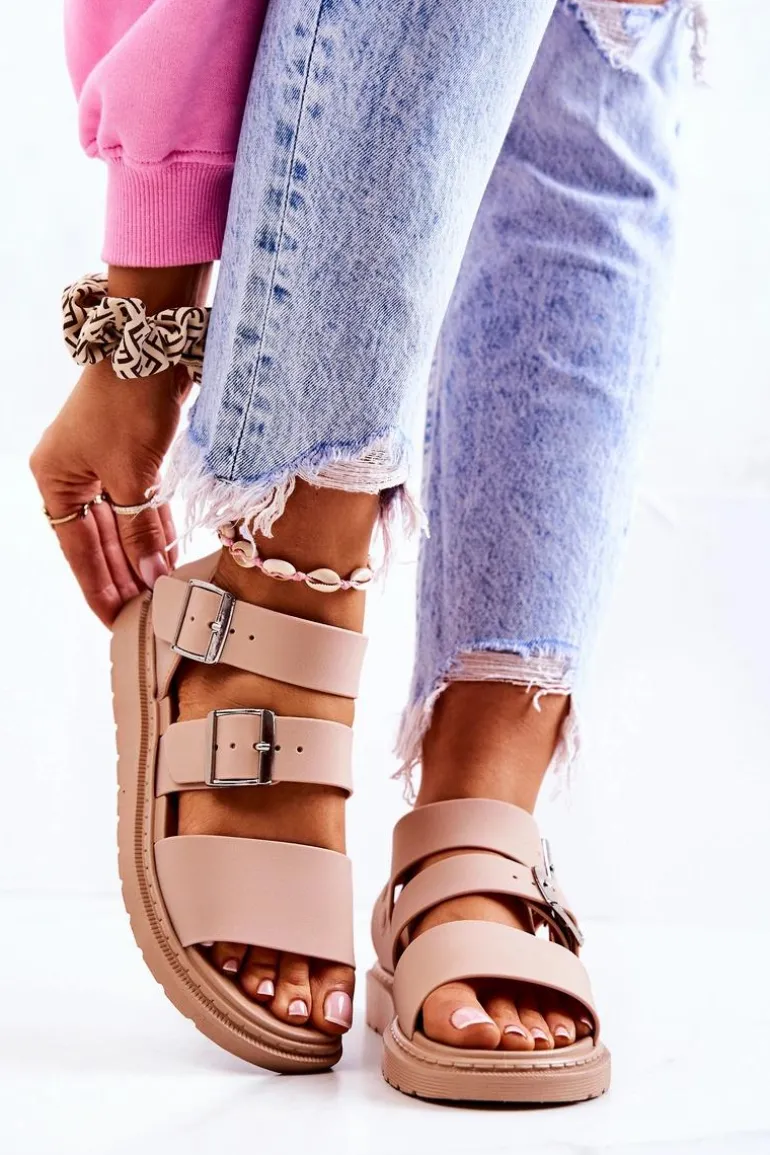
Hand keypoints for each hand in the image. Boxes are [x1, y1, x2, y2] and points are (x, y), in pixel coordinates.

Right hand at [30, 264, 209, 626]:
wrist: (152, 345)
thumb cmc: (128, 404)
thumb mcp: (132, 478)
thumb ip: (139, 532)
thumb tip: (149, 578)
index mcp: (55, 480)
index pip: (77, 550)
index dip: (98, 587)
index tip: (116, 620)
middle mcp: (73, 473)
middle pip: (99, 540)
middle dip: (124, 577)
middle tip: (146, 616)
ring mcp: (102, 463)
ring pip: (122, 523)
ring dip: (142, 556)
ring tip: (161, 593)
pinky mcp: (132, 453)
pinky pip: (140, 503)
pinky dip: (153, 528)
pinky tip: (168, 555)